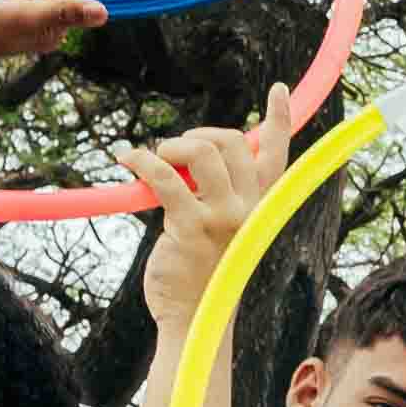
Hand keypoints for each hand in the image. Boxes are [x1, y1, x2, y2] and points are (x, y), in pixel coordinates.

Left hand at [127, 122, 277, 329]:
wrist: (194, 317)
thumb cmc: (203, 271)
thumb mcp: (223, 228)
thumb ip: (217, 191)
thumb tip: (187, 152)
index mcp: (262, 206)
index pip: (278, 155)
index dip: (279, 119)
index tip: (279, 89)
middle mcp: (251, 209)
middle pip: (232, 141)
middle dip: (197, 135)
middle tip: (173, 154)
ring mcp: (224, 218)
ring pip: (201, 149)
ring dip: (171, 146)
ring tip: (153, 161)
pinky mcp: (191, 227)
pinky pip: (164, 175)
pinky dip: (140, 159)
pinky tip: (126, 159)